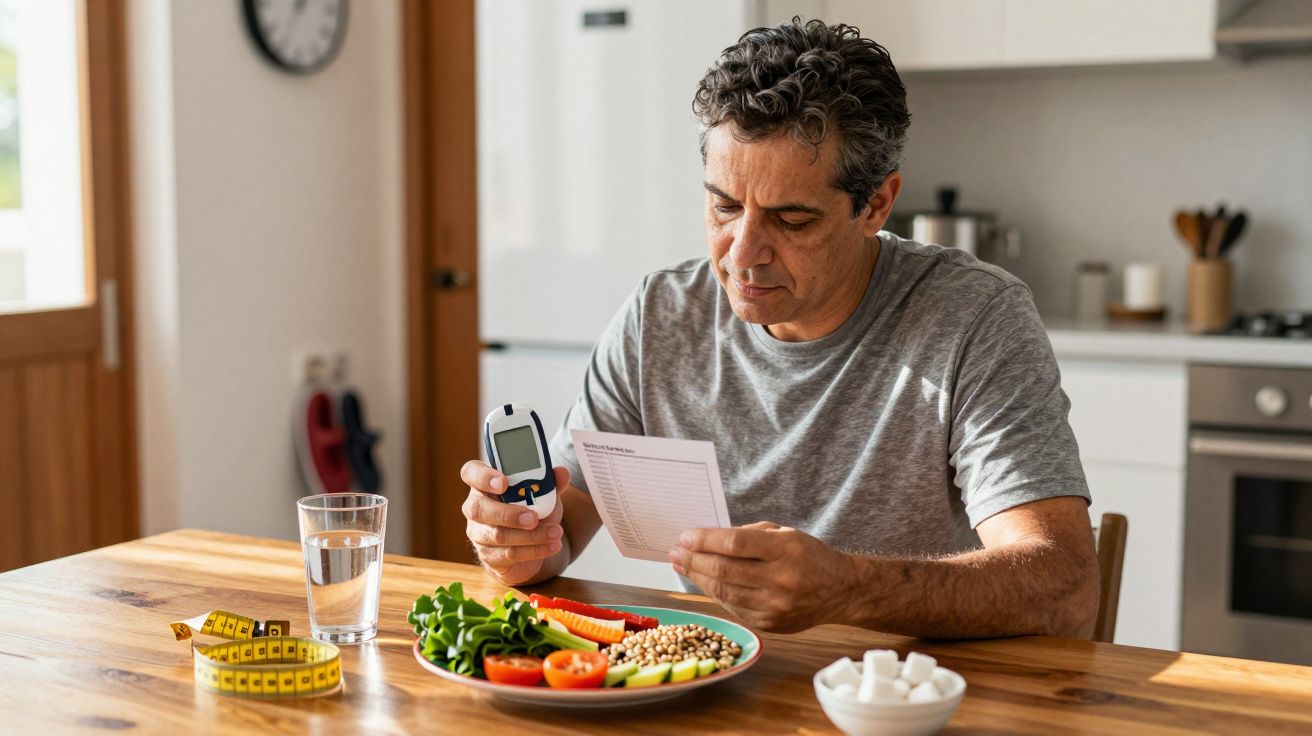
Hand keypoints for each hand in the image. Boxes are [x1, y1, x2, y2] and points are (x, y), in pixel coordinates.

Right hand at [460, 461, 567, 584]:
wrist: (531, 546)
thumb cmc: (531, 511)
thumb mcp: (543, 494)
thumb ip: (550, 483)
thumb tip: (562, 473)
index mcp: (486, 484)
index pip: (471, 472)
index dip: (482, 476)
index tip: (504, 483)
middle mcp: (476, 507)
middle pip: (478, 508)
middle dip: (508, 514)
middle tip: (533, 518)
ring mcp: (479, 533)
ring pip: (497, 535)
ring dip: (530, 535)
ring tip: (555, 532)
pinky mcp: (489, 556)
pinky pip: (509, 554)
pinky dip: (535, 550)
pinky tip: (553, 545)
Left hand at [669, 522, 857, 632]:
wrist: (840, 591)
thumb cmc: (808, 556)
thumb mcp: (784, 534)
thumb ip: (747, 535)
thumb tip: (706, 539)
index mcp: (785, 550)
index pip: (735, 544)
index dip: (705, 540)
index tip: (685, 536)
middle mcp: (780, 580)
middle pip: (724, 570)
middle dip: (693, 560)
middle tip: (675, 551)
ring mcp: (774, 606)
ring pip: (723, 592)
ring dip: (697, 577)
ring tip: (682, 565)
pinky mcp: (769, 624)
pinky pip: (732, 607)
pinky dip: (715, 593)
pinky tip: (703, 582)